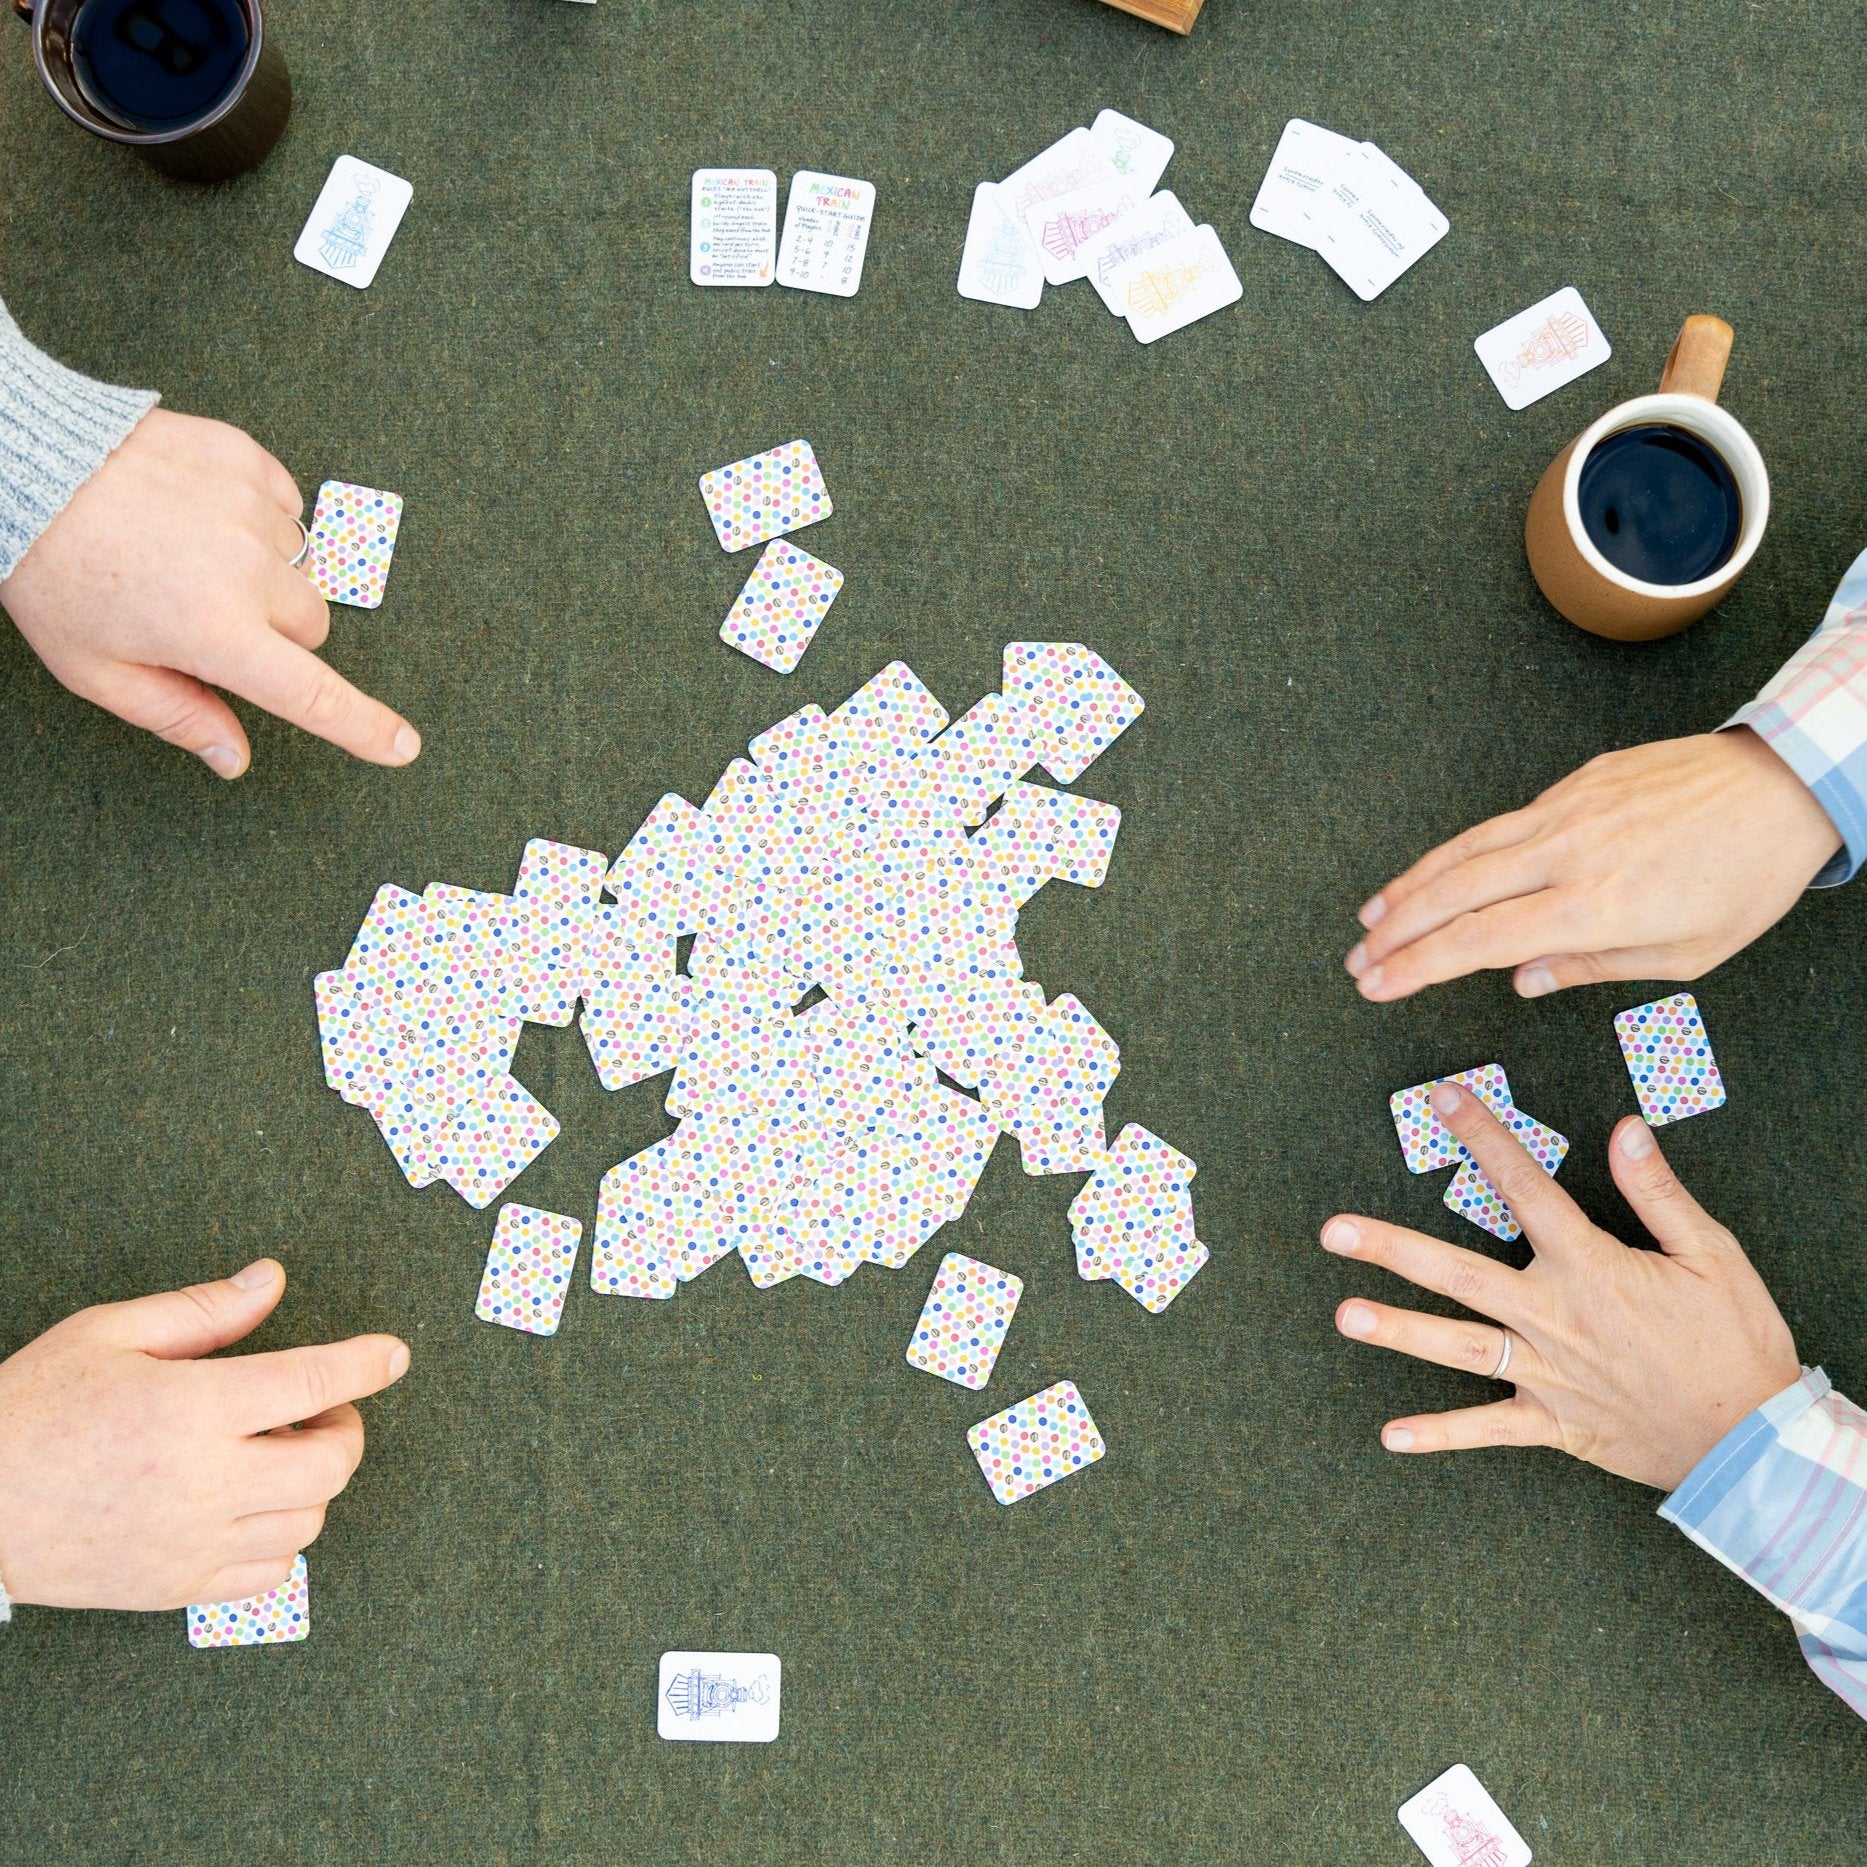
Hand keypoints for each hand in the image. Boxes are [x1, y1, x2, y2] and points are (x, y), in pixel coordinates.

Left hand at [0, 408, 420, 778]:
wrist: (22, 463)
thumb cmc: (52, 572)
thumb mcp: (96, 669)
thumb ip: (177, 716)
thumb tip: (233, 759)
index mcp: (214, 633)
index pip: (313, 696)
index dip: (363, 727)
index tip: (403, 746)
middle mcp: (247, 572)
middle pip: (310, 625)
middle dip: (275, 630)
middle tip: (206, 613)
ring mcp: (251, 509)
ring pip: (299, 564)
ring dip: (264, 569)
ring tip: (191, 551)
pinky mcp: (244, 459)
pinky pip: (284, 501)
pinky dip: (254, 513)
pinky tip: (198, 511)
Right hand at [0, 1259, 408, 1610]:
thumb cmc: (31, 1410)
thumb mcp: (110, 1333)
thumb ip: (203, 1311)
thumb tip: (270, 1280)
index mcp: (193, 1409)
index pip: (314, 1381)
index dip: (366, 1363)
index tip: (392, 1355)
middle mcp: (205, 1482)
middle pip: (332, 1463)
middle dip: (344, 1427)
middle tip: (317, 1410)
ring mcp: (193, 1544)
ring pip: (309, 1520)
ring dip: (313, 1482)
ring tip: (272, 1453)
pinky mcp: (176, 1588)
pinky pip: (271, 1573)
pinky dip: (282, 1537)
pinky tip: (251, 1505)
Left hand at [1321, 1080, 1799, 1489]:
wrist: (1758, 1445)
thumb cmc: (1738, 1343)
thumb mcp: (1712, 1255)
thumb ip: (1658, 1193)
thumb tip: (1626, 1128)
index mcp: (1590, 1267)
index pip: (1525, 1188)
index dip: (1484, 1138)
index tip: (1444, 1098)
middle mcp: (1555, 1318)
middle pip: (1460, 1274)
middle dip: (1393, 1249)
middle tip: (1334, 1231)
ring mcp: (1549, 1374)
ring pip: (1459, 1347)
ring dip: (1399, 1332)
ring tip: (1344, 1316)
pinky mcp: (1554, 1424)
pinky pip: (1488, 1430)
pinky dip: (1440, 1435)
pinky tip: (1390, 1435)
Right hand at [1345, 730, 1840, 1001]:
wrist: (1785, 785)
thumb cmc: (1747, 877)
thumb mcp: (1687, 954)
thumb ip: (1595, 967)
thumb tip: (1523, 979)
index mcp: (1595, 906)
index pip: (1478, 941)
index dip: (1417, 966)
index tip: (1377, 985)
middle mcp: (1568, 855)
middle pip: (1453, 893)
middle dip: (1394, 930)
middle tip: (1357, 959)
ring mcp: (1567, 812)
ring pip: (1465, 850)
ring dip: (1409, 885)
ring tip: (1372, 915)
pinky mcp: (1576, 784)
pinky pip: (1500, 823)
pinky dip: (1455, 851)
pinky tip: (1437, 871)